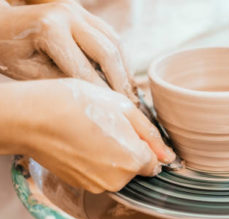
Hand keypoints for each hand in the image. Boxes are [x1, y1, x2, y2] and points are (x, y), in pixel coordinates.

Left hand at [0, 1, 137, 101]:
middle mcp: (68, 14)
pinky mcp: (83, 12)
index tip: (112, 113)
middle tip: (130, 105)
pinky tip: (123, 75)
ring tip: (130, 92)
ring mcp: (77, 10)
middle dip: (121, 82)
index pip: (85, 69)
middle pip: (108, 51)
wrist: (3, 25)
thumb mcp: (29, 72)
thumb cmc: (9, 50)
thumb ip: (61, 82)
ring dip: (125, 68)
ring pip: (115, 41)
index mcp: (50, 29)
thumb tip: (93, 96)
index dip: (101, 94)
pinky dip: (120, 56)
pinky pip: (111, 35)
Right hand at [3, 79, 174, 192]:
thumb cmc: (78, 105)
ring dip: (113, 157)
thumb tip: (168, 156)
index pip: (155, 163)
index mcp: (133, 160)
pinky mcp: (81, 185)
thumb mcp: (123, 109)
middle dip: (130, 151)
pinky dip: (97, 162)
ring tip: (93, 134)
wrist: (34, 117)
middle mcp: (118, 180)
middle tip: (109, 127)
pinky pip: (100, 175)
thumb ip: (151, 136)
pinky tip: (83, 144)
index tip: (130, 132)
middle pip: (136, 168)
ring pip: (118, 172)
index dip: (146, 146)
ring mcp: (98, 185)